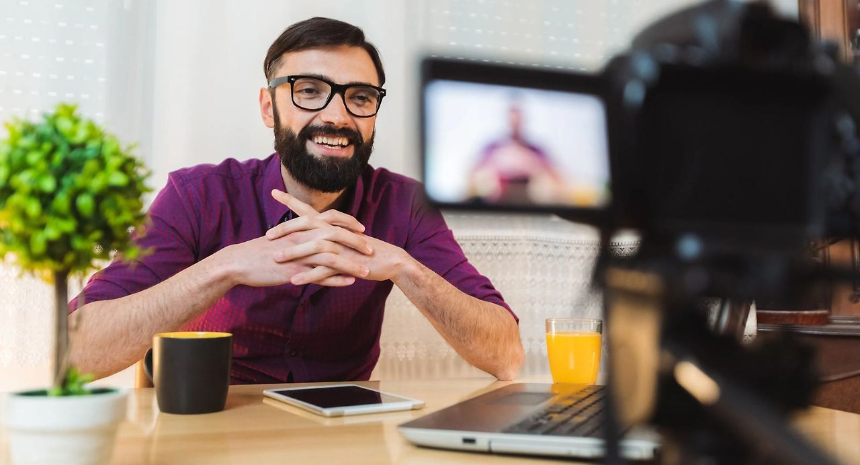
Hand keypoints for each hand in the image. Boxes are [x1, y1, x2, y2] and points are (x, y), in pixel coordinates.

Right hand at [218, 235, 363, 287]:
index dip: (347, 223)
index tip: (361, 228)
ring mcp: (299, 255)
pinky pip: (319, 276)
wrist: (239, 262)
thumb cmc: (260, 251)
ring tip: (366, 272)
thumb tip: (310, 237)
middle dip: (356, 242)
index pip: (330, 219)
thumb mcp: (282, 238)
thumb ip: (299, 236)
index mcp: (300, 227)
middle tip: (370, 248)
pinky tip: (349, 283)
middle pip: (336, 236)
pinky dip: (336, 279)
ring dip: (351, 264)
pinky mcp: (294, 272)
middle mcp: (302, 238)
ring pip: (331, 258)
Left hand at [268, 190, 411, 285]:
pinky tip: (294, 281)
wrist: (388, 260)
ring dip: (293, 254)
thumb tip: (307, 236)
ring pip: (313, 247)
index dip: (291, 201)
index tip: (273, 192)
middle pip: (306, 225)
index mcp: (331, 226)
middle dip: (285, 229)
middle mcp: (334, 233)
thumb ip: (325, 237)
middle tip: (267, 235)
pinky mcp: (346, 263)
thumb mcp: (342, 240)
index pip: (307, 210)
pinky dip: (308, 275)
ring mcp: (340, 248)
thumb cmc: (363, 251)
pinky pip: (324, 269)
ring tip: (275, 259)